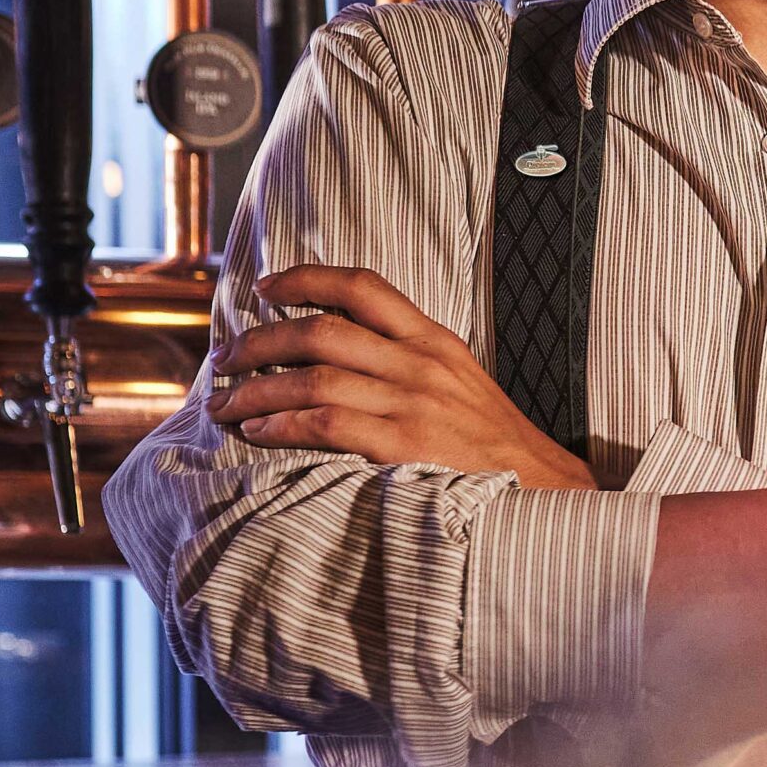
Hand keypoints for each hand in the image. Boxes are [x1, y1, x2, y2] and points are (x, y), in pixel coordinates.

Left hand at [204, 264, 596, 489]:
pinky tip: (257, 432)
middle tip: (226, 357)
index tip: (266, 287)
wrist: (543, 489)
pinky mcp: (405, 445)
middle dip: (261, 340)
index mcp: (434, 340)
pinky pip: (326, 424)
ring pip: (313, 378)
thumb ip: (410, 360)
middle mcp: (420, 363)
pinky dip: (282, 425)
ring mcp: (413, 403)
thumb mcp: (460, 381)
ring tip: (224, 402)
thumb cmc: (492, 443)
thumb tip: (346, 352)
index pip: (363, 286)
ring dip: (257, 389)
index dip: (306, 278)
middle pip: (322, 331)